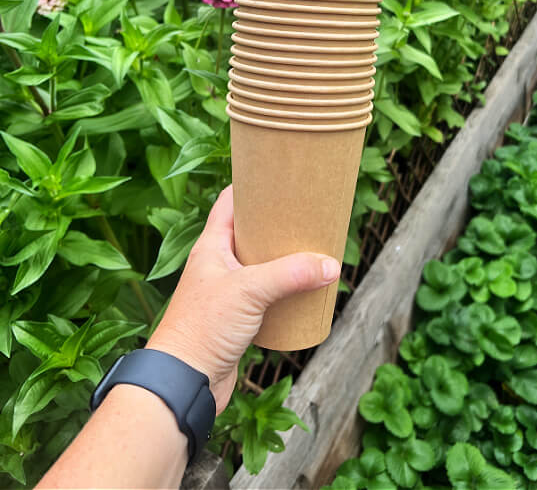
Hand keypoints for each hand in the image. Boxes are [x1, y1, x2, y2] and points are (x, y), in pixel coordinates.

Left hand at [145, 185, 339, 412]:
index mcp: (211, 246)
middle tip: (305, 215)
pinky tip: (302, 290)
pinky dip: (283, 290)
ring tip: (311, 250)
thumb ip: (290, 274)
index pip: (229, 202)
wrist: (184, 382)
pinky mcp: (237, 318)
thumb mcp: (250, 291)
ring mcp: (227, 292)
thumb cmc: (202, 328)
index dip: (251, 186)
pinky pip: (265, 295)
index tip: (278, 177)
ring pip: (259, 265)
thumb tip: (330, 265)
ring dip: (282, 259)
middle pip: (249, 233)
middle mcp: (217, 265)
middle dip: (276, 225)